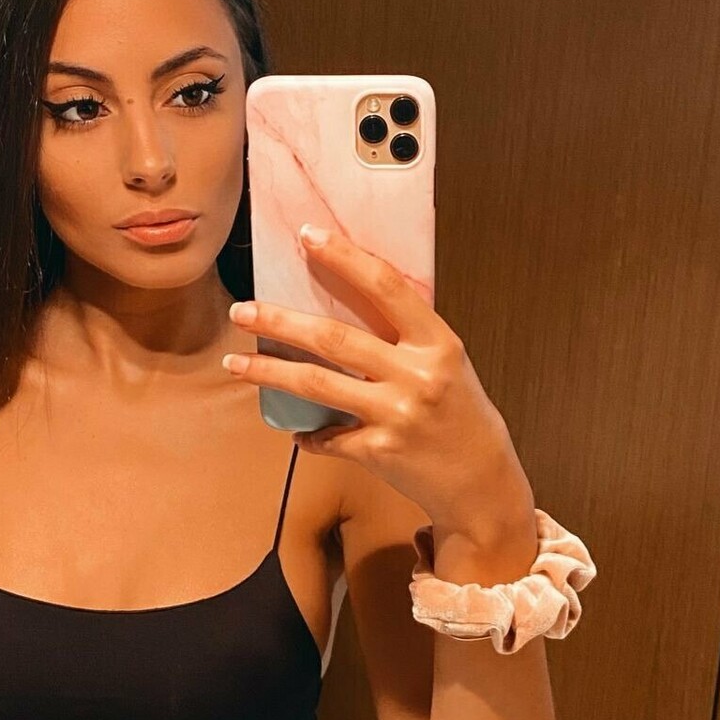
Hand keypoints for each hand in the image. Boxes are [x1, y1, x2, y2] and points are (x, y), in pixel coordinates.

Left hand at [223, 224, 533, 537]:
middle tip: (242, 310)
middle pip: (335, 339)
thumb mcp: (447, 363)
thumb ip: (406, 336)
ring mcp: (396, 415)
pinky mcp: (379, 452)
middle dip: (280, 321)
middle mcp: (417, 375)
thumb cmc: (461, 415)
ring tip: (235, 364)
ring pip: (317, 385)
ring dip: (269, 372)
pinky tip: (299, 433)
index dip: (345, 258)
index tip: (308, 236)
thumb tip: (346, 300)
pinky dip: (309, 436)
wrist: (483, 483)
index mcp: (438, 342)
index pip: (386, 286)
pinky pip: (328, 437)